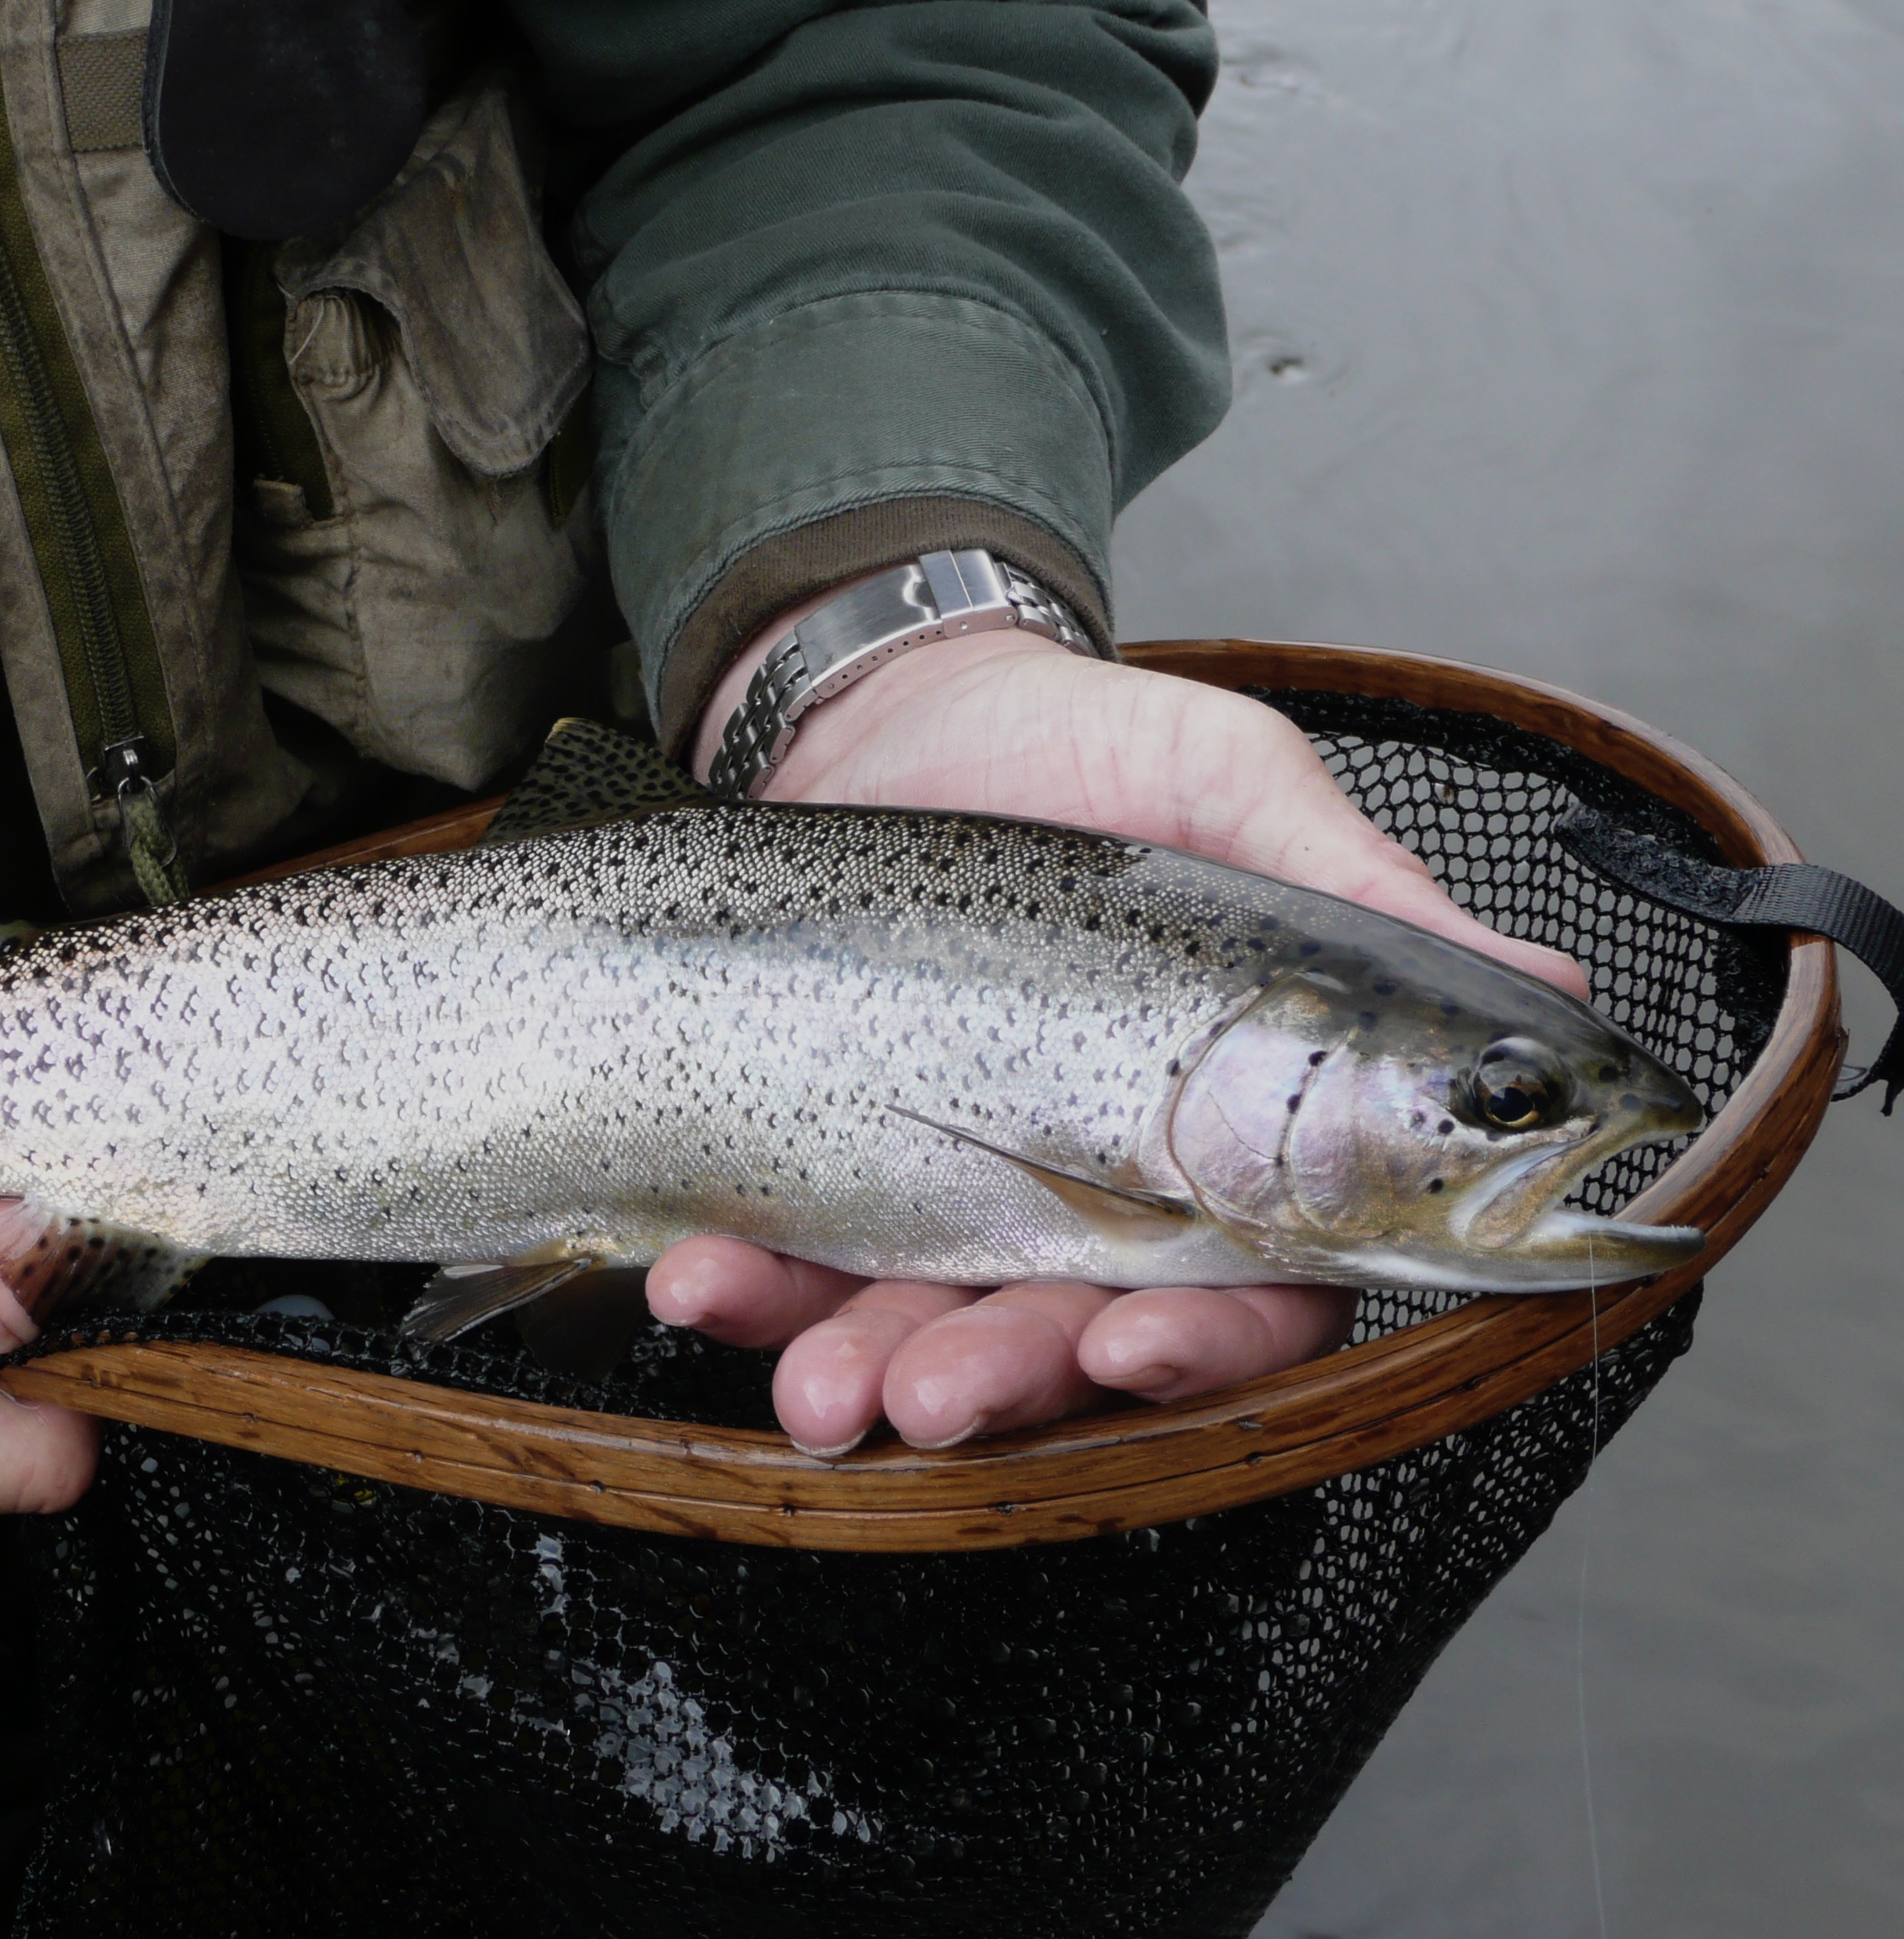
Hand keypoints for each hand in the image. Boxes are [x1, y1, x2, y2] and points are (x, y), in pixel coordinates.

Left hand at [651, 596, 1587, 1454]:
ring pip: (919, 1334)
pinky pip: (784, 1261)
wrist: (896, 709)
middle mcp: (1086, 1200)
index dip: (1207, 1344)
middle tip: (936, 1402)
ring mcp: (944, 1192)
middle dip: (1003, 1386)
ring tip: (819, 1392)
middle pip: (1065, 1347)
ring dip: (865, 1374)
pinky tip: (700, 1282)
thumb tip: (1545, 996)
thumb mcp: (1234, 794)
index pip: (1246, 1293)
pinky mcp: (820, 1166)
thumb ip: (1359, 903)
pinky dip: (744, 1288)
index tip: (1138, 1348)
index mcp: (1222, 1147)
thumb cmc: (1092, 750)